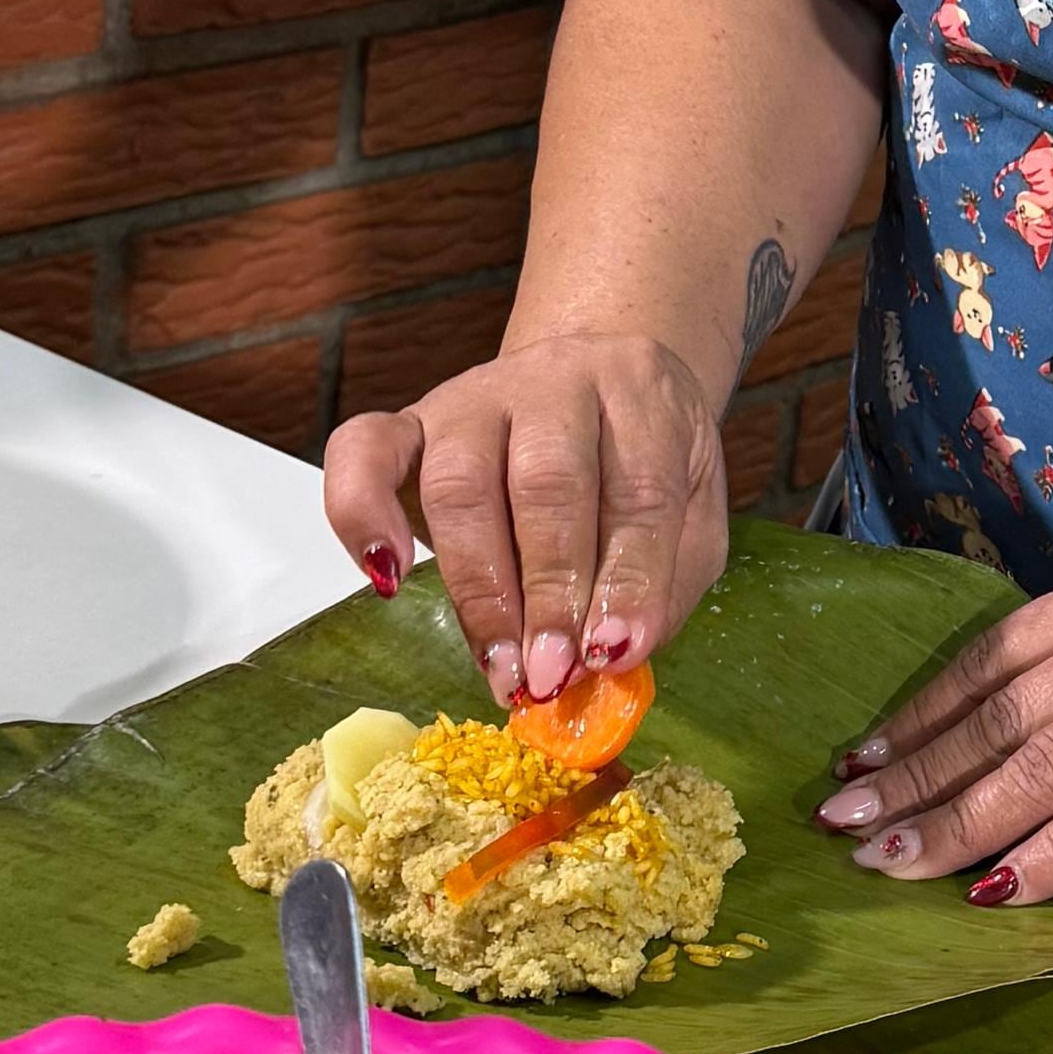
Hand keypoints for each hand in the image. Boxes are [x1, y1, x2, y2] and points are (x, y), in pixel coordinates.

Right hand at [323, 336, 725, 701]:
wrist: (600, 379)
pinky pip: (362, 450)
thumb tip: (613, 656)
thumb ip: (665, 582)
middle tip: (551, 674)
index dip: (628, 580)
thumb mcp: (693, 513)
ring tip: (500, 665)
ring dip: (479, 587)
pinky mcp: (410, 419)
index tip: (613, 653)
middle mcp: (555, 383)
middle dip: (549, 591)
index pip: (640, 490)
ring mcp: (475, 398)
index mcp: (641, 395)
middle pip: (546, 483)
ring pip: (460, 482)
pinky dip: (359, 513)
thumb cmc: (647, 459)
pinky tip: (385, 578)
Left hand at [814, 545, 1052, 902]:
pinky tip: (999, 890)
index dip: (919, 715)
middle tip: (846, 824)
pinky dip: (1045, 856)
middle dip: (911, 777)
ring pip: (1032, 767)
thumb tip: (1037, 718)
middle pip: (993, 716)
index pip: (989, 657)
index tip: (865, 759)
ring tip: (892, 863)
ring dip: (954, 823)